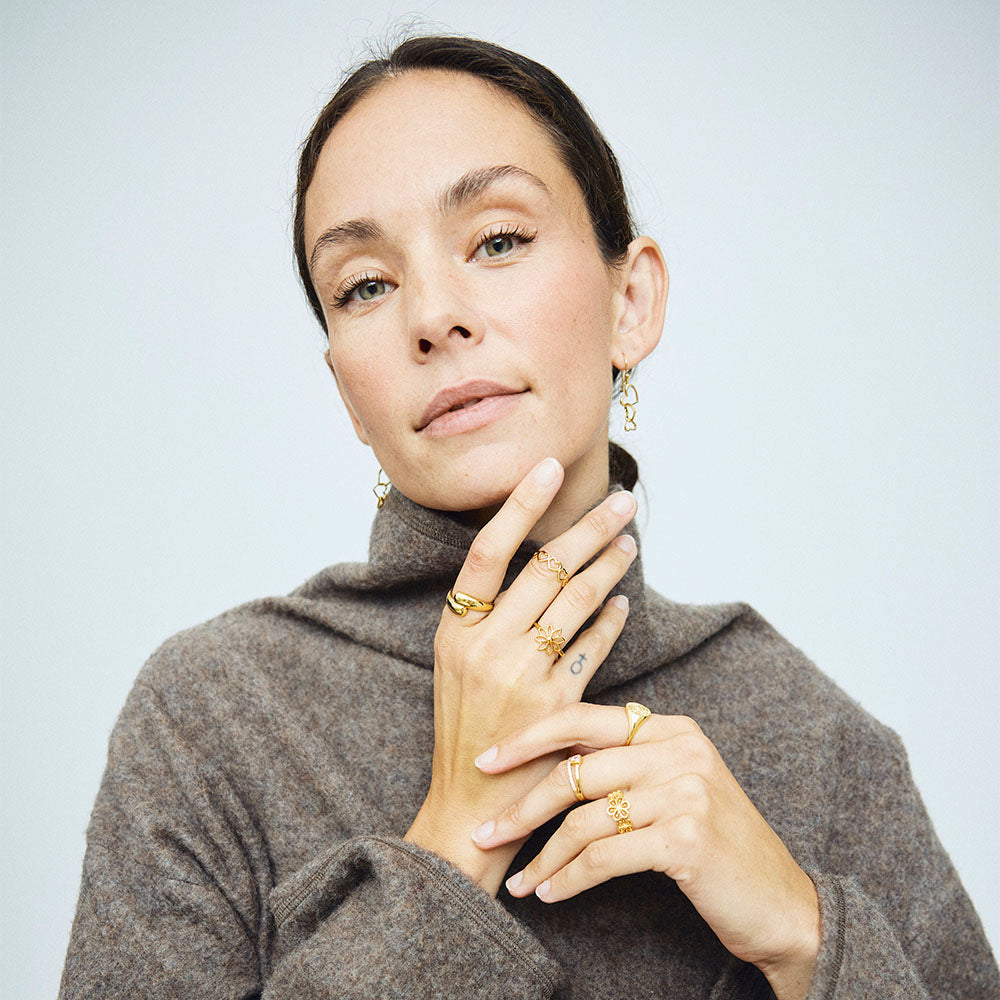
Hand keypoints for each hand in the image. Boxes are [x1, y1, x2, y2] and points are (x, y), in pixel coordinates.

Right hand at [404, 458, 638, 896]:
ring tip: (631, 541)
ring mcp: (521, 677)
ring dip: (610, 566)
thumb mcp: (458, 667)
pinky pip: (593, 647)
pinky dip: (612, 620)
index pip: (487, 552)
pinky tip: (624, 603)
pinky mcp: (556, 706)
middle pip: (546, 568)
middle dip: (590, 528)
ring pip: (576, 601)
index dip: (519, 506)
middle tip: (623, 501)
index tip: (549, 468)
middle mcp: (485, 646)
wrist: (469, 809)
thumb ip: (489, 619)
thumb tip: (539, 563)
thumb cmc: (467, 731)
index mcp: (454, 630)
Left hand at [471, 704, 819, 999]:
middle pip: (574, 770)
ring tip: (518, 881)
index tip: (486, 761)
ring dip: (541, 855)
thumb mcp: (673, 788)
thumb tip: (544, 763)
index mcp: (670, 728)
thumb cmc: (714, 847)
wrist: (783, 904)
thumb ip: (623, 766)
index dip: (527, 737)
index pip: (581, 719)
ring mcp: (686, 792)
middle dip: (520, 805)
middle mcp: (679, 749)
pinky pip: (604, 857)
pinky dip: (569, 878)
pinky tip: (550, 893)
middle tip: (483, 832)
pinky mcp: (687, 839)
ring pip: (584, 818)